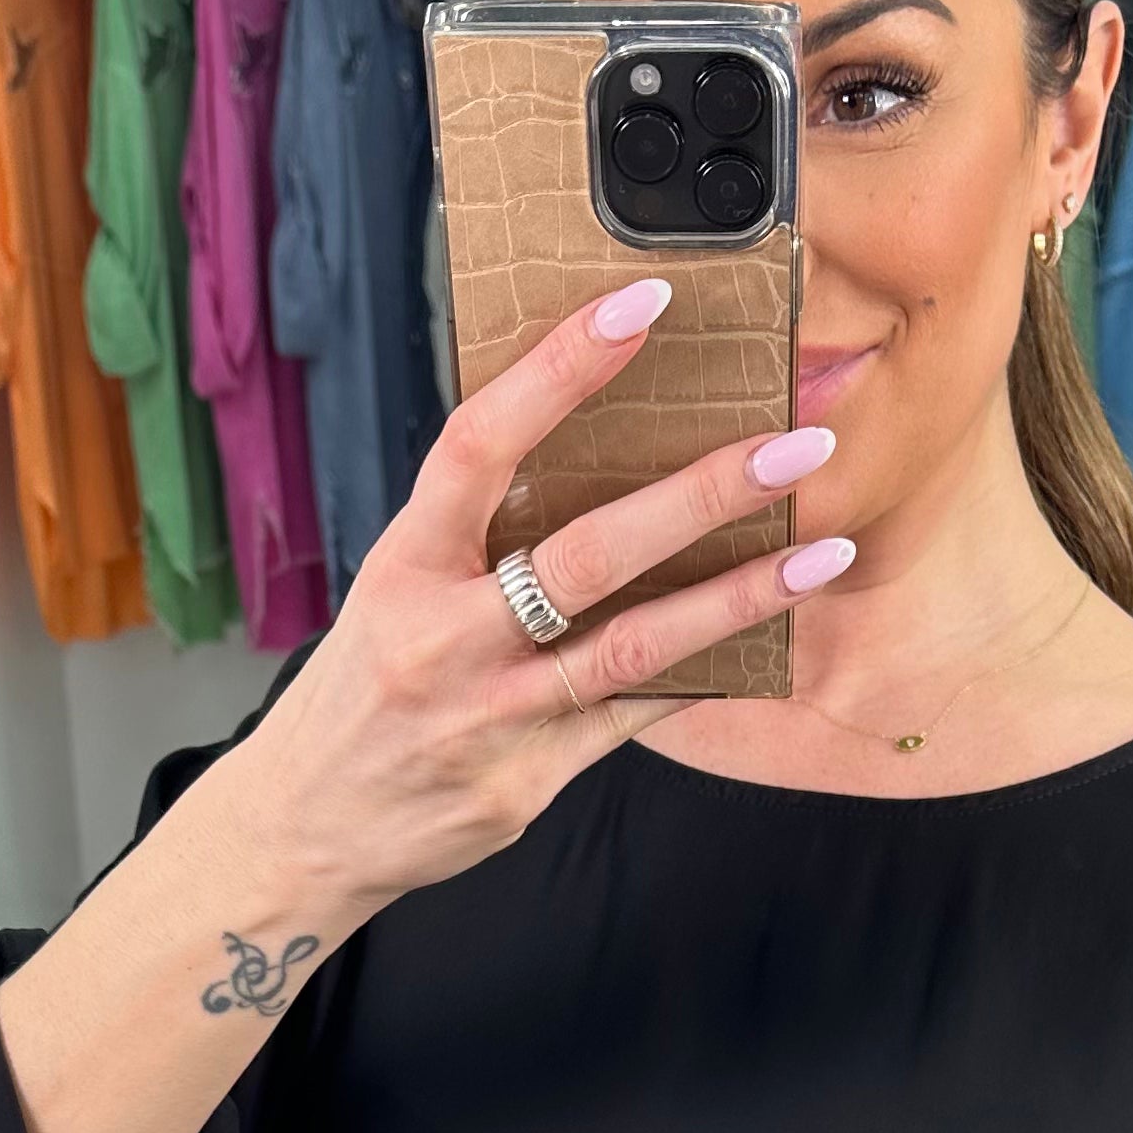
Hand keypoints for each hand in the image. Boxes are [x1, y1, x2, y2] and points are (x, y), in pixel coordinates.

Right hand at [220, 274, 848, 937]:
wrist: (308, 827)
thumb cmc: (365, 690)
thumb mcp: (394, 590)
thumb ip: (477, 533)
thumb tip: (593, 448)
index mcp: (405, 563)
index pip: (481, 442)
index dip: (560, 369)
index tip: (642, 305)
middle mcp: (445, 636)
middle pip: (588, 551)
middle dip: (703, 494)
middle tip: (796, 446)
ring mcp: (492, 715)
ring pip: (634, 645)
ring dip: (739, 596)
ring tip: (824, 554)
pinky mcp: (527, 781)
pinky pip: (634, 718)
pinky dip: (702, 676)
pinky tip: (771, 642)